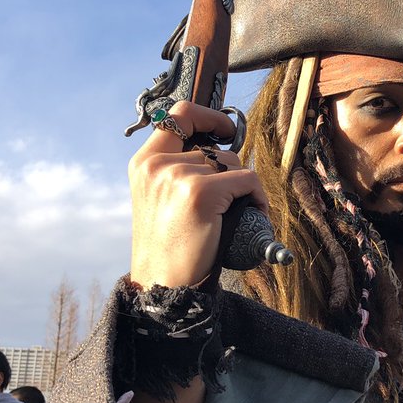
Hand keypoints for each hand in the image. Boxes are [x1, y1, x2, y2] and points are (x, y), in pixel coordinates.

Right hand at [128, 101, 269, 288]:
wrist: (165, 288)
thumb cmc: (170, 248)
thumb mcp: (159, 200)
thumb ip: (178, 170)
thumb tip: (218, 148)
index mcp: (144, 164)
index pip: (178, 115)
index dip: (207, 116)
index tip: (225, 130)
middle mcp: (157, 165)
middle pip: (215, 149)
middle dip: (231, 174)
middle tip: (230, 203)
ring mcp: (177, 176)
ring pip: (233, 165)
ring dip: (243, 189)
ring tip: (234, 216)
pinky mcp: (200, 193)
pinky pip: (247, 181)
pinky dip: (258, 198)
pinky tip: (252, 216)